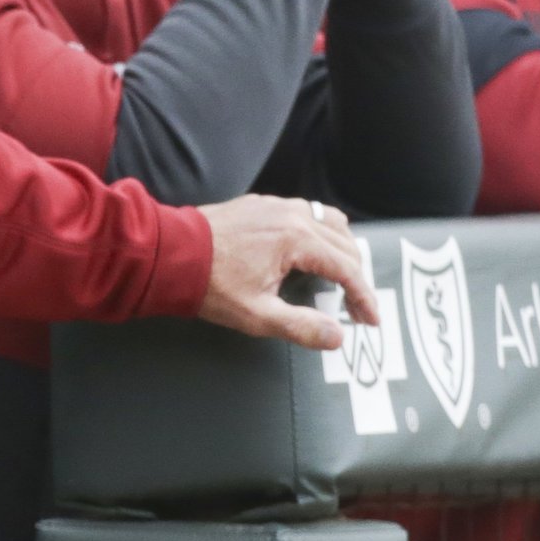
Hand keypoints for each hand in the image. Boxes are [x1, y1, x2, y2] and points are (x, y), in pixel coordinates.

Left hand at [195, 194, 379, 348]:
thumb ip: (301, 326)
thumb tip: (337, 336)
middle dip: (356, 275)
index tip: (370, 319)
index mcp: (296, 239)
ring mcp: (275, 204)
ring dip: (342, 248)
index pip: (346, 268)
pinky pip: (305, 212)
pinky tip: (311, 252)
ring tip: (342, 276)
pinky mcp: (260, 204)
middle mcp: (292, 214)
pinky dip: (320, 232)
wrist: (169, 254)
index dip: (363, 297)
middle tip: (357, 304)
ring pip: (328, 220)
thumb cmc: (209, 285)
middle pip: (344, 242)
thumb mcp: (257, 315)